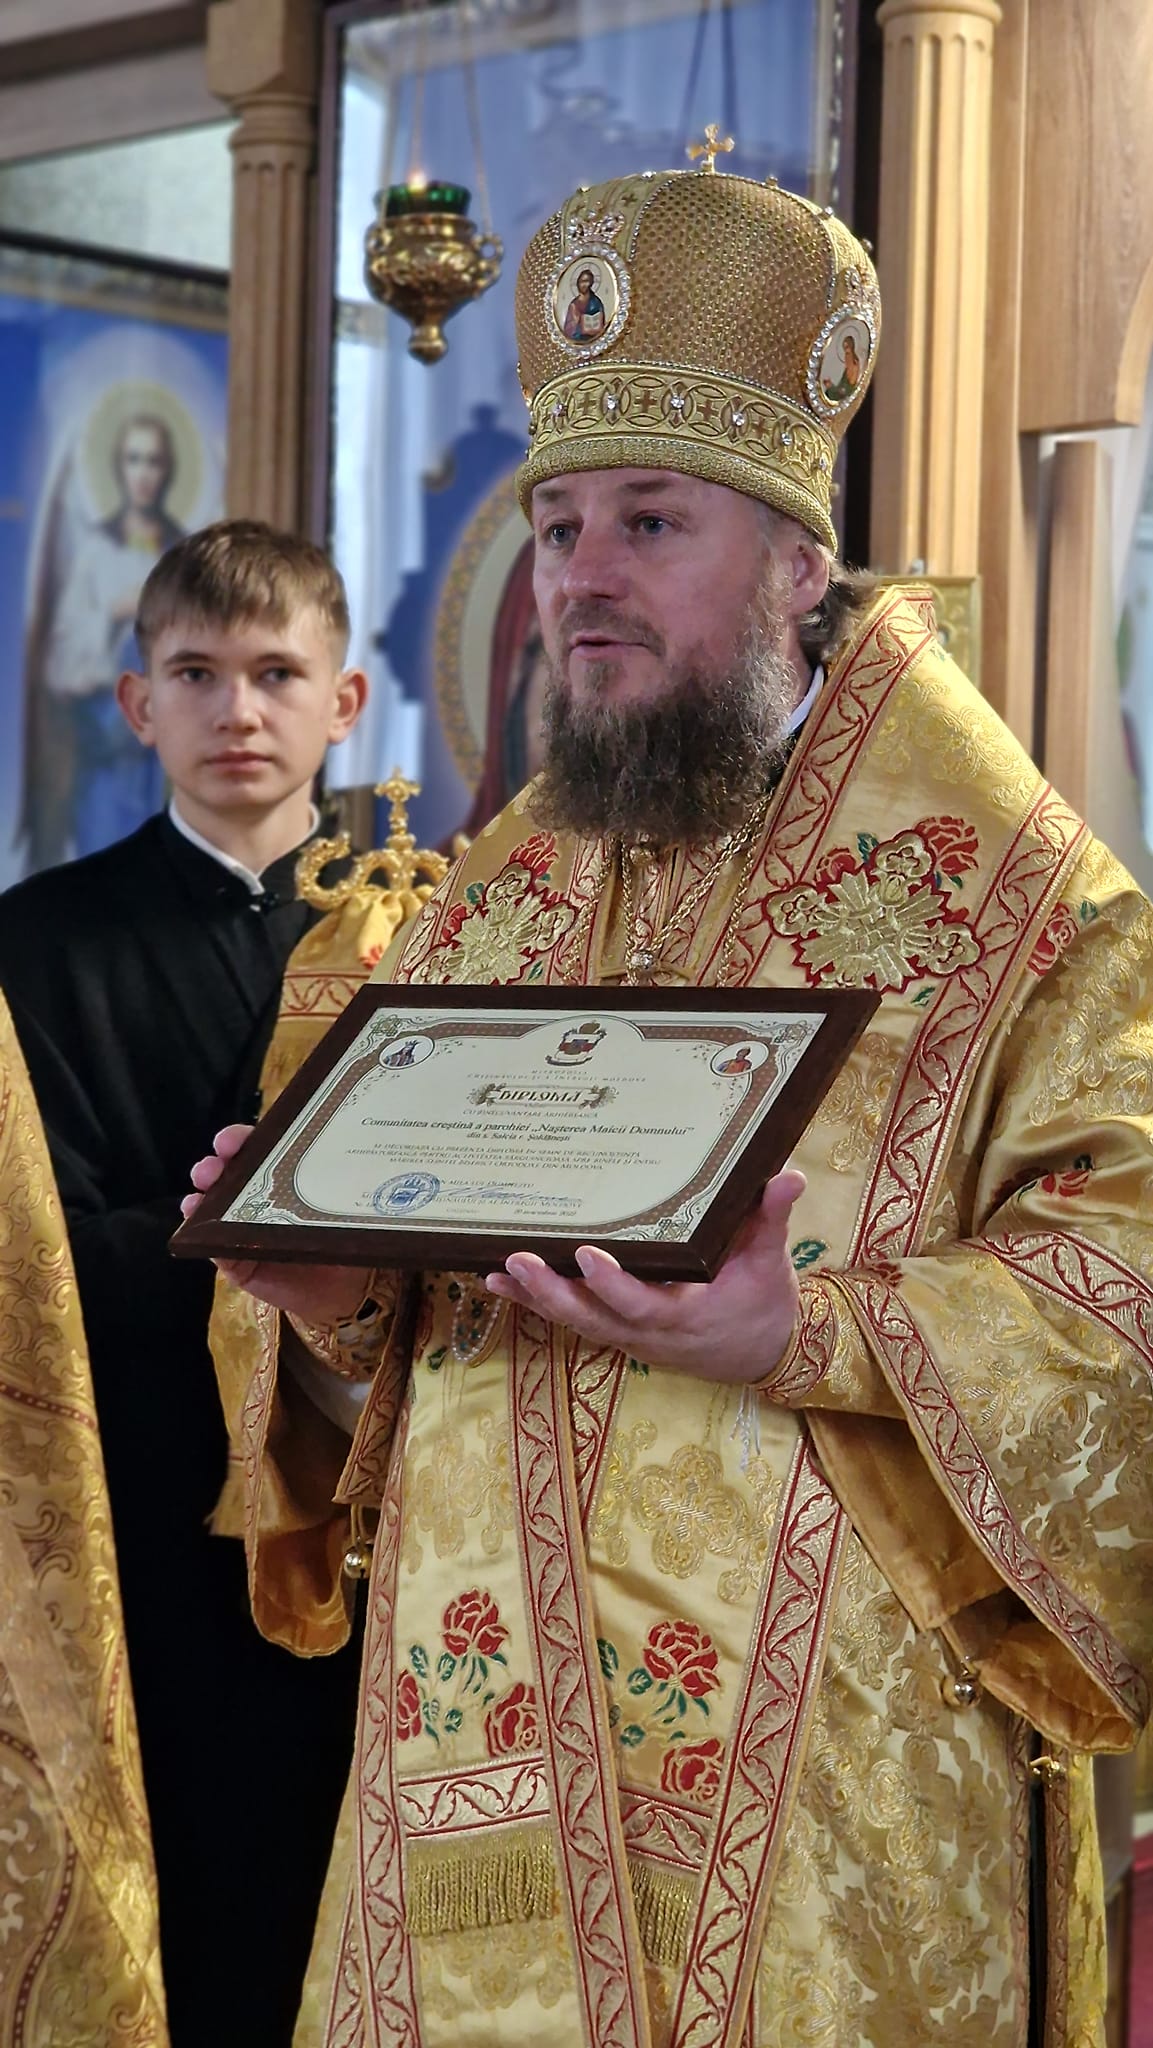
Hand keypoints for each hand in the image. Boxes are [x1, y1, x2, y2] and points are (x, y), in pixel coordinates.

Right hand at [182, 1123, 365, 1321]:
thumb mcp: (338, 1211)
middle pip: (230, 1175)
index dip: (241, 1141)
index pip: (257, 1151)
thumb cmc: (340, 1240)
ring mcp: (240, 1229)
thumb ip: (329, 1192)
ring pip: (213, 1206)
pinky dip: (198, 1230)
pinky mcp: (233, 1260)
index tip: (230, 1140)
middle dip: (216, 1164)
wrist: (341, 1291)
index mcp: (280, 1178)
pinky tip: (192, 1216)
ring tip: (201, 1188)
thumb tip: (338, 1168)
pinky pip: (211, 1244)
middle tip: (213, 1165)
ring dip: (203, 1193)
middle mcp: (255, 1199)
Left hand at [485, 1168, 805, 1384]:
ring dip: (534, 1299)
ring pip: (575, 1322)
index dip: (611, 1285)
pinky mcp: (618, 1332)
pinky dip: (536, 1304)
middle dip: (552, 1291)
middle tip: (517, 1261)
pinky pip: (573, 1320)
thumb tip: (787, 1176)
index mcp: (687, 1315)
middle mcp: (650, 1333)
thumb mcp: (773, 1262)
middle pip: (593, 1317)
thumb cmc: (765, 1302)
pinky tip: (500, 1285)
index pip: (642, 1304)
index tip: (586, 1255)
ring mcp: (630, 1336)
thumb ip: (772, 1218)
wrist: (764, 1353)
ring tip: (495, 1272)